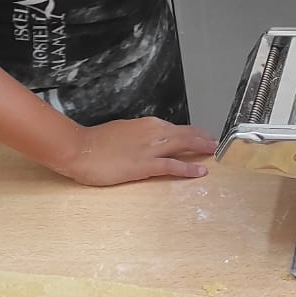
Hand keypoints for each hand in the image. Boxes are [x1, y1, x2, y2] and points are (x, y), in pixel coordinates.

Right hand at [56, 117, 217, 186]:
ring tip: (214, 153)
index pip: (176, 128)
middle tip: (216, 144)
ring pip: (183, 146)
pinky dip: (188, 168)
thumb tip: (149, 141)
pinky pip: (172, 166)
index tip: (202, 136)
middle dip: (203, 139)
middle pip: (186, 134)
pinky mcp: (144, 165)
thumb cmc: (96, 142)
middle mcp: (153, 132)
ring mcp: (150, 148)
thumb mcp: (122, 132)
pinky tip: (199, 172)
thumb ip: (139, 135)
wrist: (79, 149)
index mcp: (147, 124)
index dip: (192, 133)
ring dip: (201, 149)